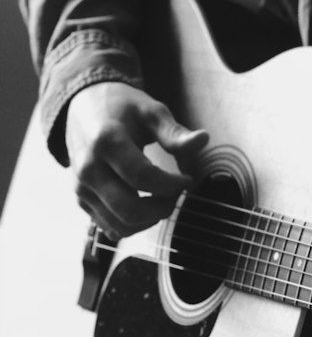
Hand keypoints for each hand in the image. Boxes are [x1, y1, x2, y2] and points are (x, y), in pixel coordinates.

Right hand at [66, 82, 208, 239]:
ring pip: (119, 226)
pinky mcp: (81, 200)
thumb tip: (204, 139)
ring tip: (165, 200)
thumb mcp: (150, 111)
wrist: (83, 108)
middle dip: (162, 207)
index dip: (172, 184)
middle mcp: (88, 169)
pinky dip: (134, 225)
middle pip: (129, 209)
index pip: (142, 177)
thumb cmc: (123, 108)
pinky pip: (110, 228)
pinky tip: (148, 206)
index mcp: (106, 141)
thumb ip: (174, 132)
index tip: (188, 179)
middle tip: (178, 194)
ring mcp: (82, 188)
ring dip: (150, 221)